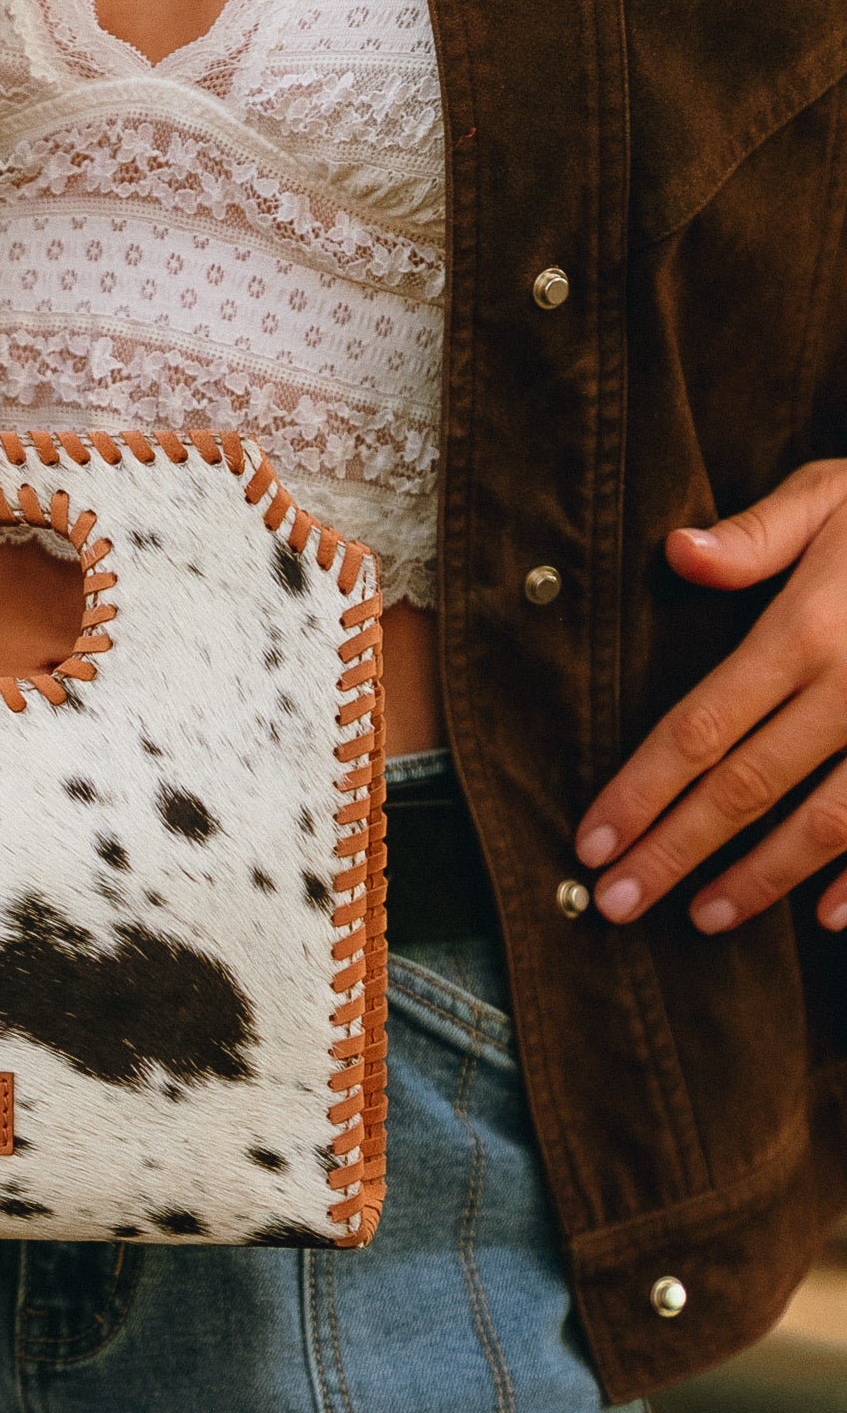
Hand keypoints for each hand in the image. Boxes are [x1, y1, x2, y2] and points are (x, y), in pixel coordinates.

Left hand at [576, 459, 846, 934]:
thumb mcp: (836, 495)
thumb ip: (757, 535)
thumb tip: (677, 553)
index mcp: (810, 627)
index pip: (700, 727)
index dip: (639, 792)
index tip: (590, 842)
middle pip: (746, 789)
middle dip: (673, 853)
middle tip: (618, 904)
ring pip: (826, 825)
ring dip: (761, 880)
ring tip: (703, 918)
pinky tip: (824, 915)